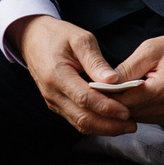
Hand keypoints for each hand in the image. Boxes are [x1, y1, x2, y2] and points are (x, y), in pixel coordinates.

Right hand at [12, 15, 137, 136]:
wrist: (32, 39)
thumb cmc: (57, 35)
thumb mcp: (80, 39)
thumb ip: (96, 61)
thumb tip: (113, 80)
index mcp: (57, 75)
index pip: (84, 99)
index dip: (106, 108)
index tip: (126, 111)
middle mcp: (53, 93)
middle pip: (83, 118)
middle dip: (109, 125)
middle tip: (131, 125)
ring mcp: (53, 101)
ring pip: (79, 124)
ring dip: (103, 128)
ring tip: (125, 125)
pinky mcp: (56, 104)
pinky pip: (76, 120)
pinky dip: (94, 124)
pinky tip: (110, 122)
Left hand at [100, 31, 163, 125]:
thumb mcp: (151, 49)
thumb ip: (128, 68)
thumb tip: (105, 80)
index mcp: (160, 91)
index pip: (122, 101)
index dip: (103, 95)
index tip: (88, 86)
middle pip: (125, 113)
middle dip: (107, 102)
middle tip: (91, 90)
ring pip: (132, 117)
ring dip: (118, 107)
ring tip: (104, 92)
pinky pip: (142, 116)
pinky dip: (130, 107)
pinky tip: (122, 95)